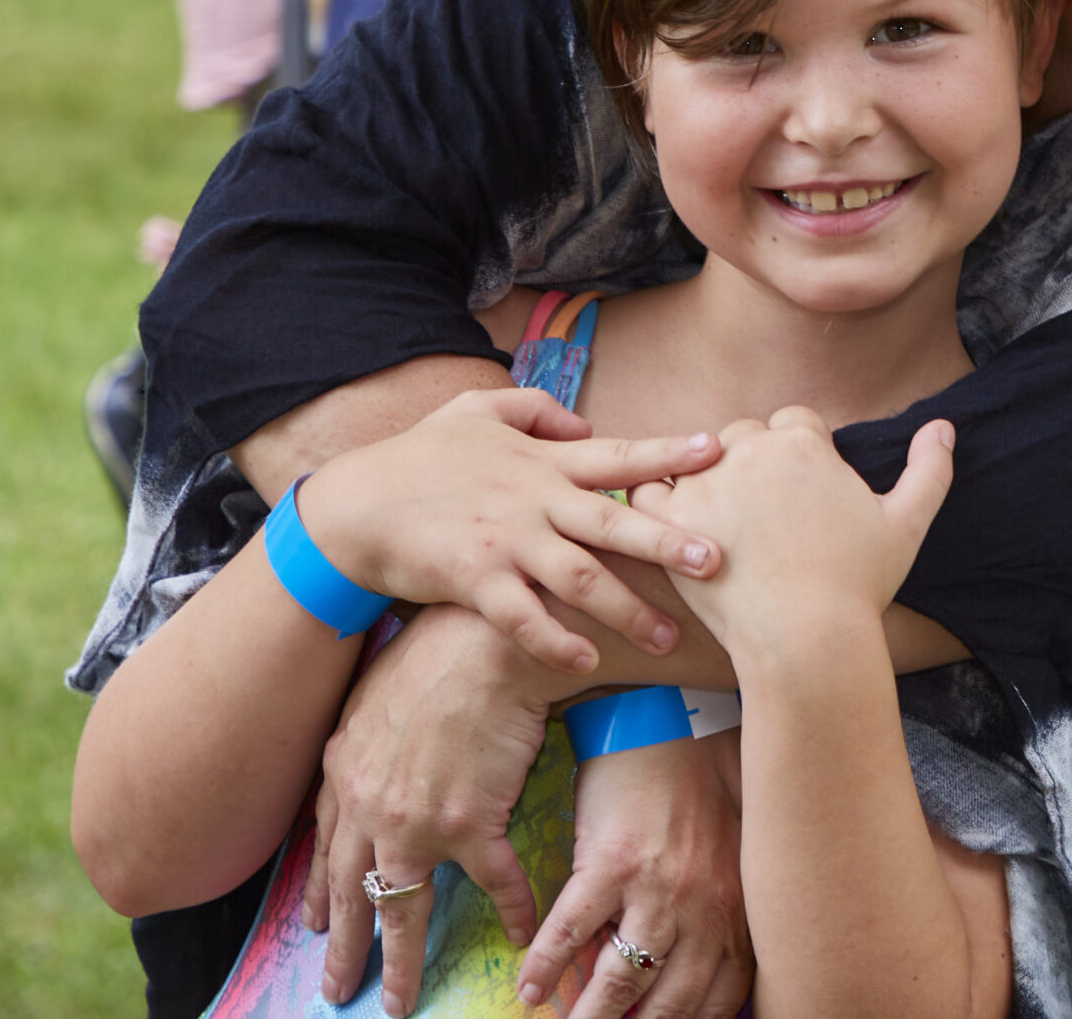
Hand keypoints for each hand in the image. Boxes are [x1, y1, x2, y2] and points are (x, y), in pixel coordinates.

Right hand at [294, 386, 722, 674]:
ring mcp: (505, 543)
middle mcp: (533, 501)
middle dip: (669, 543)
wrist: (352, 506)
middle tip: (718, 562)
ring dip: (628, 611)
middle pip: (614, 522)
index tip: (718, 450)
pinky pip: (524, 618)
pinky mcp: (474, 581)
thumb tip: (585, 425)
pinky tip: (589, 661)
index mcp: (542, 461)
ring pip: (581, 579)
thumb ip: (536, 410)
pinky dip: (557, 641)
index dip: (669, 454)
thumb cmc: (419, 457)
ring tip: (669, 638)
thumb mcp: (477, 411)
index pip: (619, 454)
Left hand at [302, 606, 562, 1014]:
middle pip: (350, 892)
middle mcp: (369, 807)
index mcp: (345, 772)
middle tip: (336, 988)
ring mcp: (416, 822)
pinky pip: (493, 883)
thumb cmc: (441, 646)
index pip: (327, 846)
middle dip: (342, 947)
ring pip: (401, 909)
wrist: (488, 641)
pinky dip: (511, 909)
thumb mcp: (376, 688)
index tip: (318, 923)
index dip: (323, 889)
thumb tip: (360, 745)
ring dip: (400, 963)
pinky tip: (519, 935)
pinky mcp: (471, 824)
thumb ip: (363, 731)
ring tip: (399, 1002)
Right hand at [518, 736, 753, 1018]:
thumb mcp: (724, 855)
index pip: (719, 997)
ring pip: (621, 981)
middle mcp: (704, 907)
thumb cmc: (703, 785)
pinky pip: (570, 934)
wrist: (675, 717)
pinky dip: (546, 968)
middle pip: (670, 1005)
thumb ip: (710, 914)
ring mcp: (658, 888)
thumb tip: (668, 975)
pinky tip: (529, 990)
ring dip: (589, 1018)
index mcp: (735, 907)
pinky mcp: (610, 863)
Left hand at [633, 411, 954, 659]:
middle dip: (750, 464)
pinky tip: (674, 527)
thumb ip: (930, 469)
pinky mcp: (670, 519)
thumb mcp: (908, 523)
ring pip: (696, 460)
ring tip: (718, 522)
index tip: (801, 491)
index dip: (799, 453)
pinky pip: (647, 490)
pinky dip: (656, 502)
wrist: (805, 639)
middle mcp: (752, 450)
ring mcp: (706, 482)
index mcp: (804, 444)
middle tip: (761, 513)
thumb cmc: (858, 584)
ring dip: (704, 480)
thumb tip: (945, 426)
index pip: (793, 422)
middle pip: (743, 436)